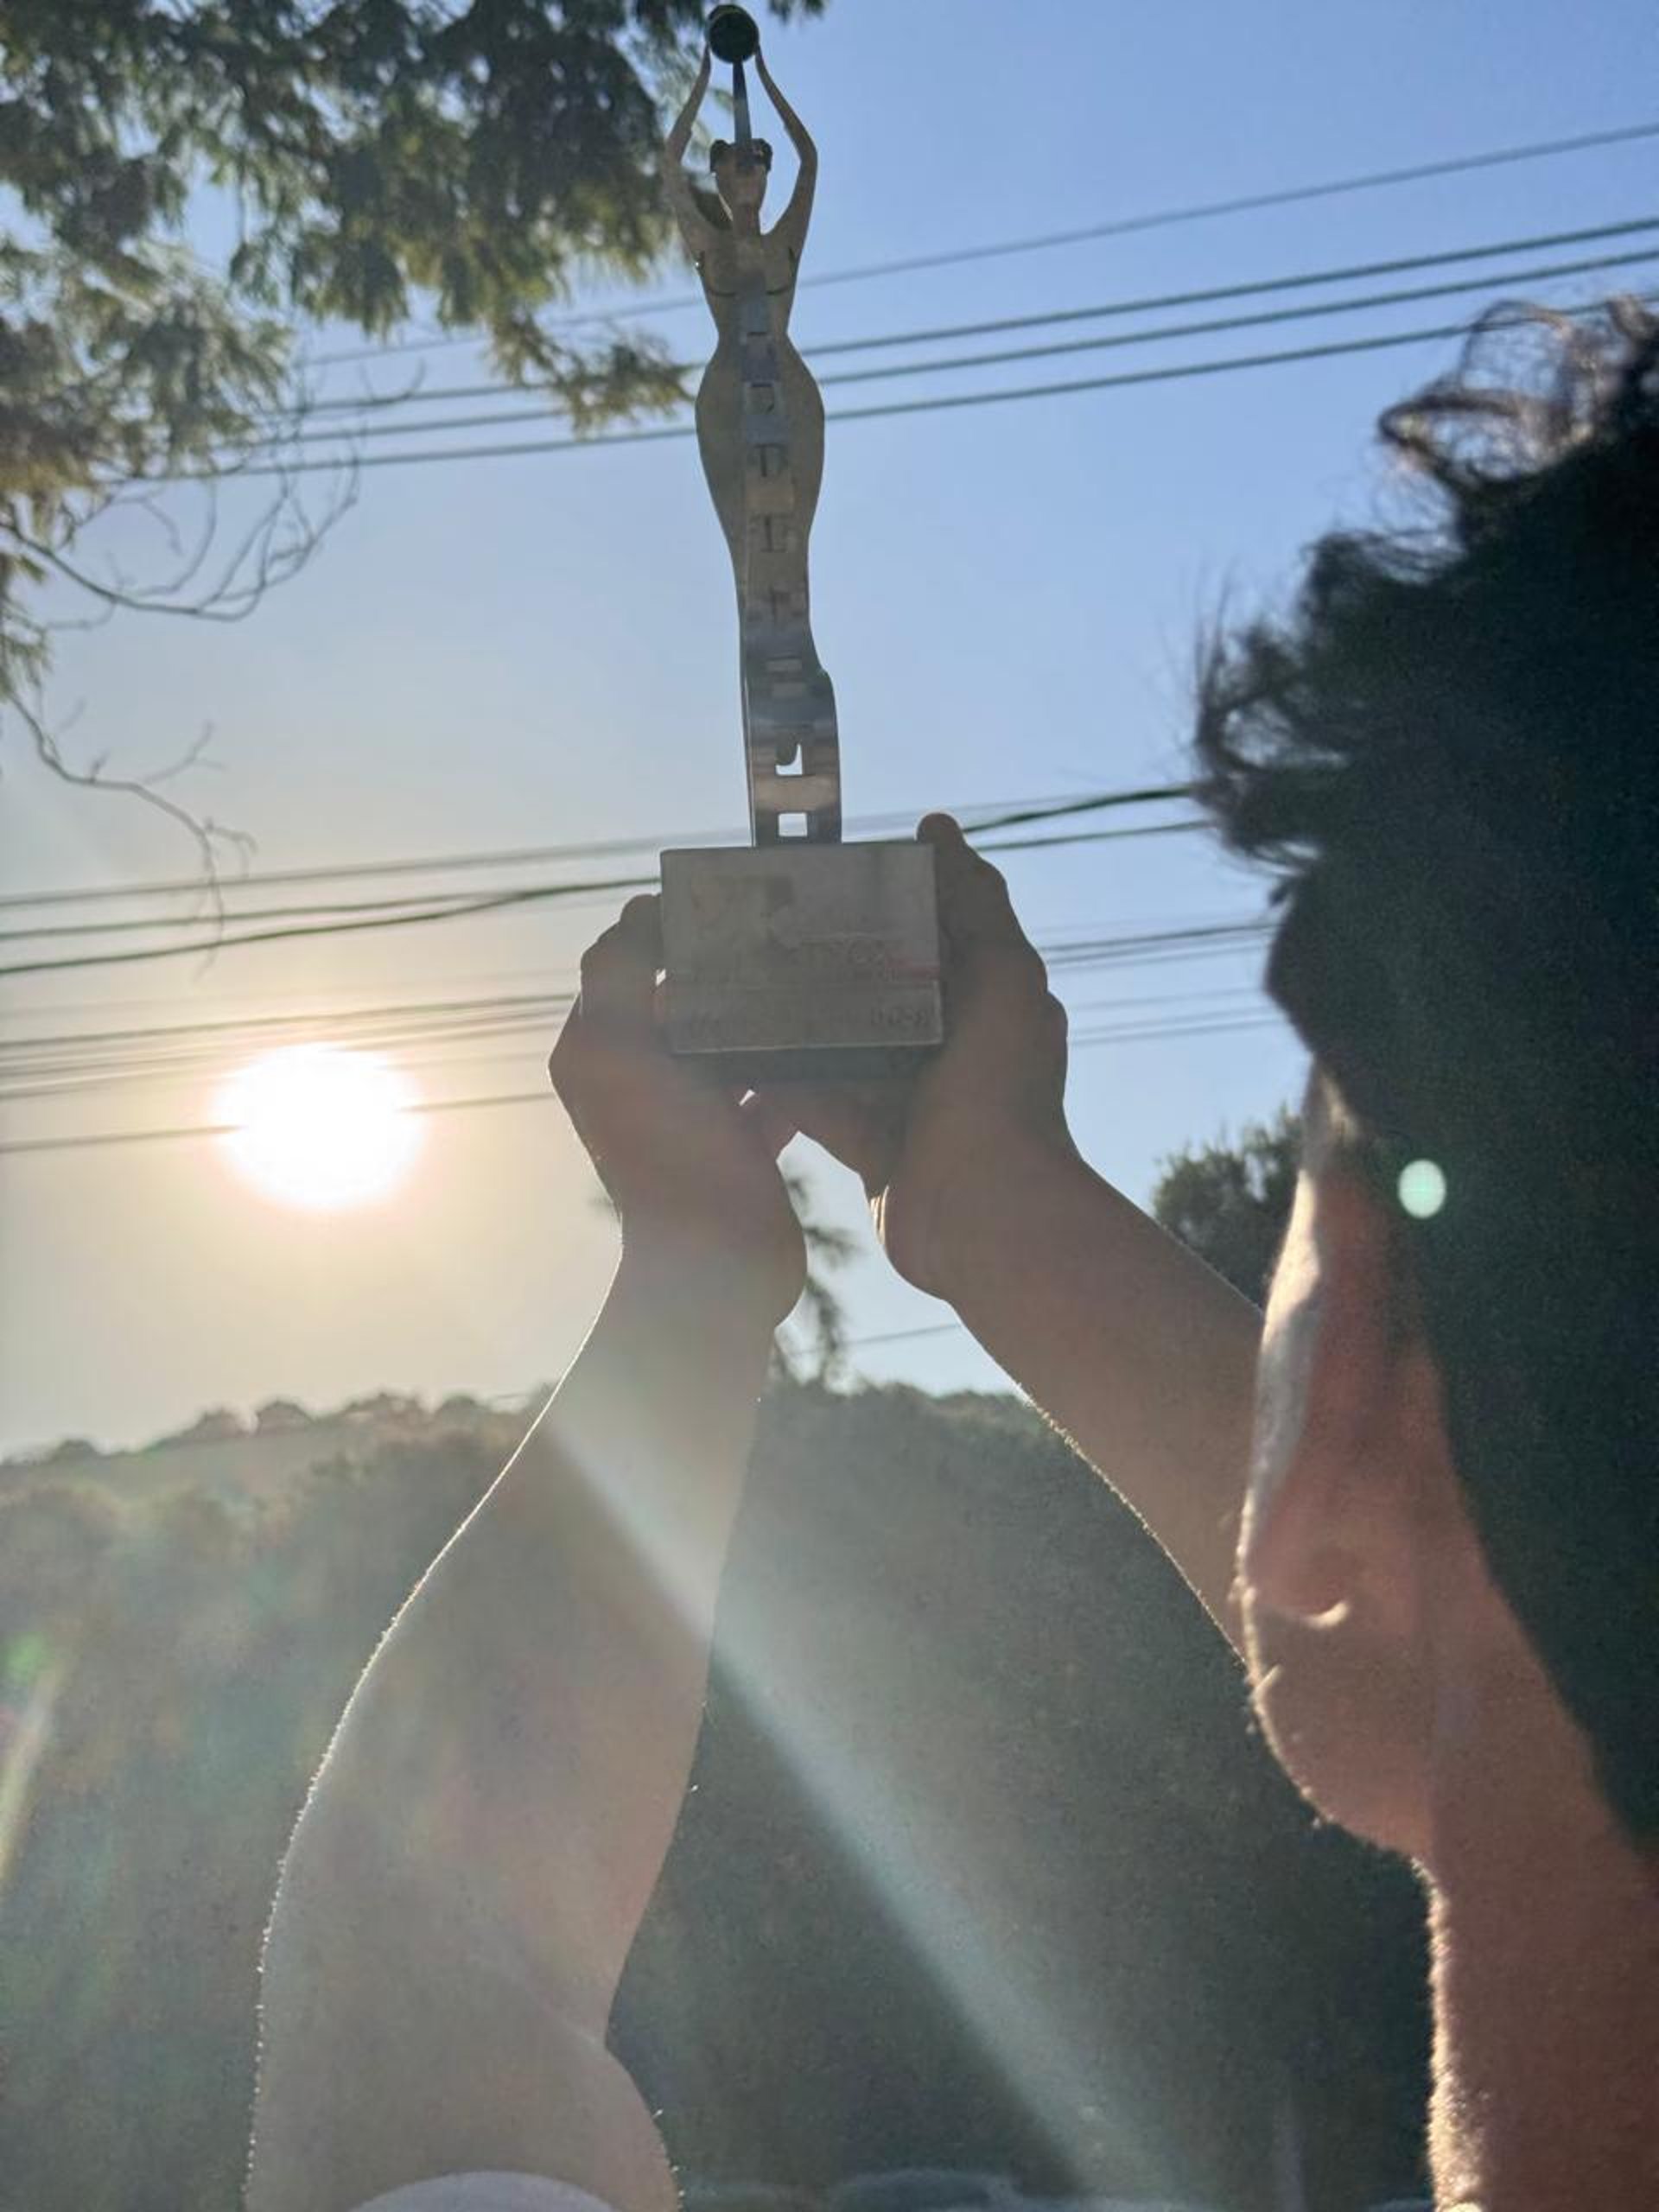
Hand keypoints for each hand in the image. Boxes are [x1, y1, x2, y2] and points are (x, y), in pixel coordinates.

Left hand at [549, 894, 804, 1324]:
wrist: (715, 1267)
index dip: (669, 925)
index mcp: (599, 1050)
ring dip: (770, 1013)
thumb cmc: (665, 1157)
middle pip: (686, 997)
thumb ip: (614, 971)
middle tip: (789, 933)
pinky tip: (839, 1042)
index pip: (627, 960)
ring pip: (734, 1040)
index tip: (731, 900)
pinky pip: (773, 1090)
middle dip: (731, 965)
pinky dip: (800, 1069)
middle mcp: (639, 1078)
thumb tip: (638, 912)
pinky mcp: (740, 1146)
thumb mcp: (618, 1048)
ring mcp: (692, 1114)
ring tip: (818, 978)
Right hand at [764, 816, 1075, 1299]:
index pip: (925, 935)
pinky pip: (813, 1103)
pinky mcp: (867, 1145)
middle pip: (870, 989)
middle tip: (753, 927)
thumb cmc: (1004, 1092)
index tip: (816, 875)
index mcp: (980, 1001)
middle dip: (819, 961)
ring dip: (789, 1019)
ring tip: (729, 982)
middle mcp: (944, 1047)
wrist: (988, 1217)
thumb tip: (937, 828)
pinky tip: (728, 1053)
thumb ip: (976, 902)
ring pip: (834, 1044)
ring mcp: (904, 1098)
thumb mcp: (1005, 976)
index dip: (877, 903)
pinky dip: (777, 1082)